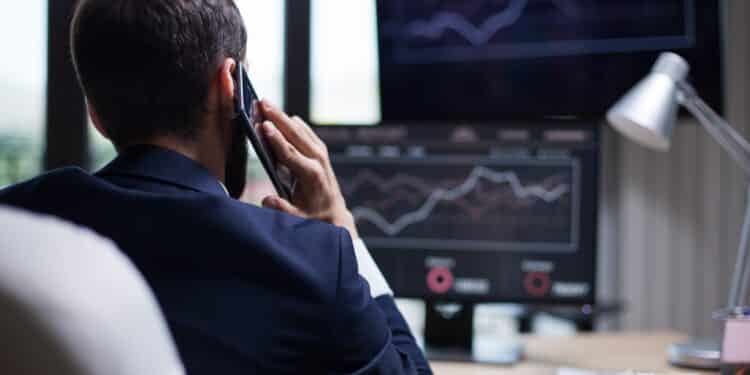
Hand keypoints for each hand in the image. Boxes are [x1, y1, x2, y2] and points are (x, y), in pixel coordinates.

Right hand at [259, 100, 358, 237]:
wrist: (334, 215)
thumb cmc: (313, 217)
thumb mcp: (296, 219)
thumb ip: (281, 209)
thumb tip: (267, 200)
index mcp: (311, 175)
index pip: (290, 153)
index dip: (275, 139)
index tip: (263, 125)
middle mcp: (318, 161)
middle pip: (295, 134)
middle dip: (277, 118)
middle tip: (261, 102)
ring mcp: (321, 154)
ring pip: (300, 129)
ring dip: (283, 116)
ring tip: (266, 103)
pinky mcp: (320, 151)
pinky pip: (305, 132)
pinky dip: (293, 123)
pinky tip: (283, 115)